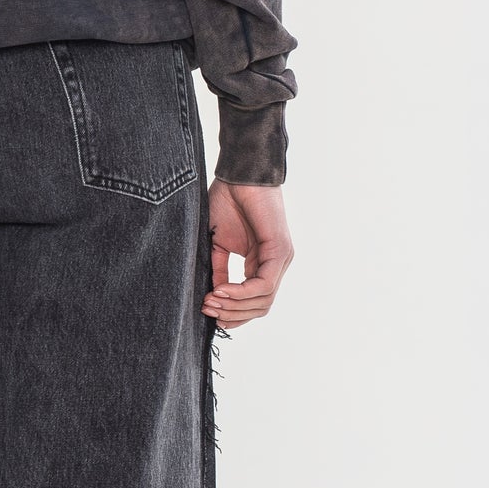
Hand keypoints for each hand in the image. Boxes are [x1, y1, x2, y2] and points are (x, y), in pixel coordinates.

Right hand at [204, 180, 293, 325]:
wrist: (238, 173)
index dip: (232, 313)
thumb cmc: (228, 201)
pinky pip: (264, 284)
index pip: (254, 303)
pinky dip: (241, 292)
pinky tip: (221, 289)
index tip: (206, 310)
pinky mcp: (280, 250)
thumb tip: (213, 296)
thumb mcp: (219, 244)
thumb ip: (220, 270)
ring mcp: (282, 258)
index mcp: (262, 263)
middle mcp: (276, 264)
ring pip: (263, 301)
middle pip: (260, 307)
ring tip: (210, 299)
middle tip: (206, 308)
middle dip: (231, 313)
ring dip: (234, 305)